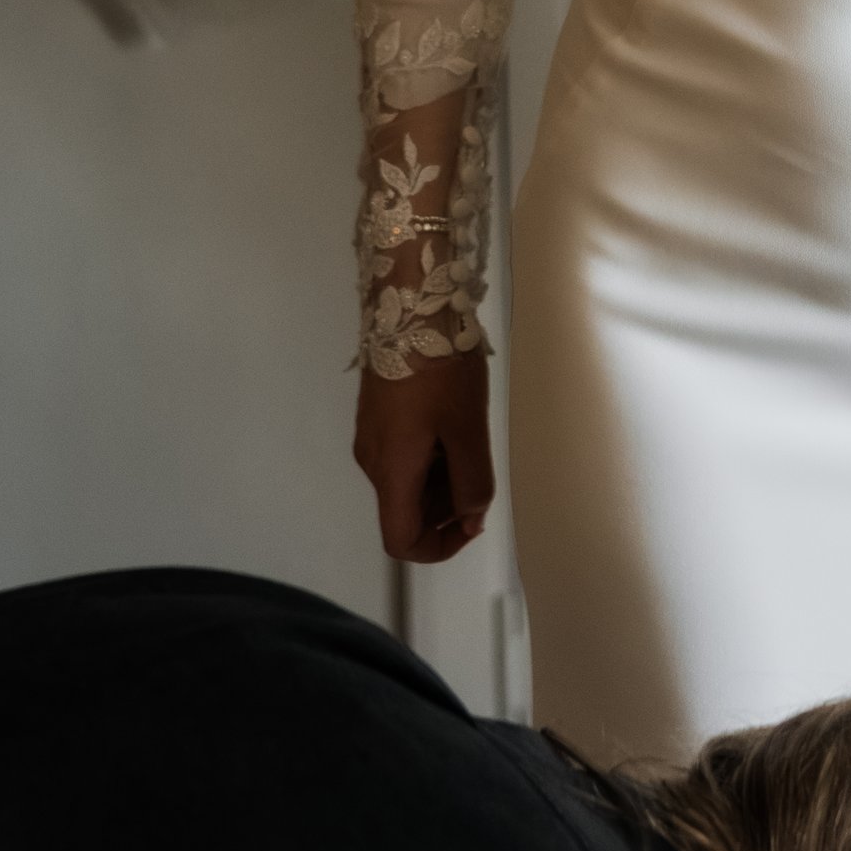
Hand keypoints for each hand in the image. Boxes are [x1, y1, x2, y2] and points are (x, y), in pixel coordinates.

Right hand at [354, 347, 495, 562]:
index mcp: (391, 471)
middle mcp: (372, 461)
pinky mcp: (376, 414)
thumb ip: (472, 482)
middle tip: (480, 470)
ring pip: (406, 482)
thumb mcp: (468, 429)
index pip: (401, 541)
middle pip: (406, 511)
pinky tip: (452, 423)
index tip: (472, 521)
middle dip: (447, 508)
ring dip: (441, 480)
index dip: (439, 547)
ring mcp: (371, 435)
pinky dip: (430, 456)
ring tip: (469, 439)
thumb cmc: (440, 368)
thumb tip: (471, 518)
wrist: (408, 303)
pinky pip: (402, 455)